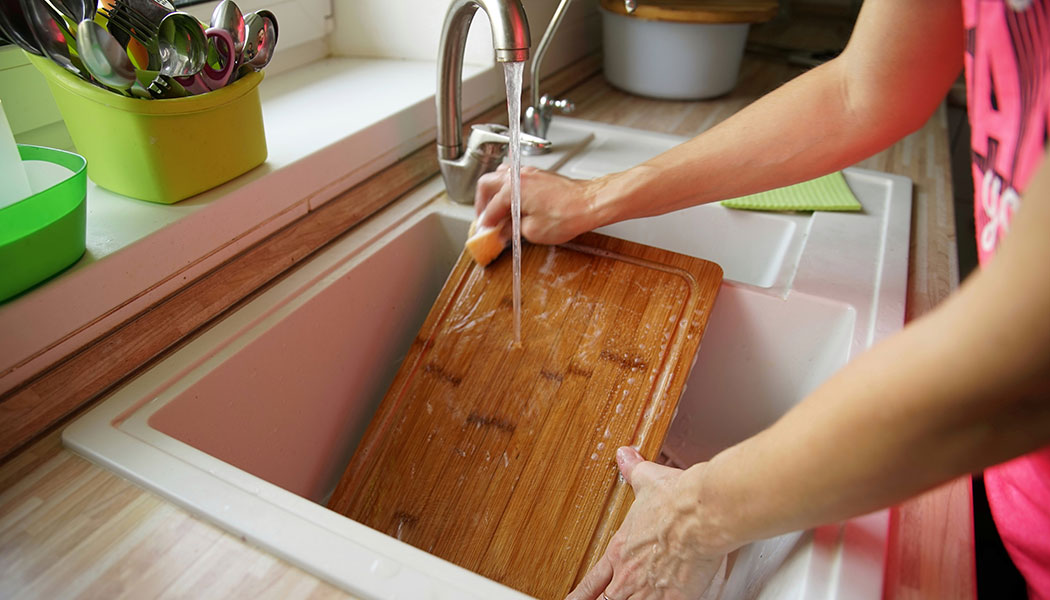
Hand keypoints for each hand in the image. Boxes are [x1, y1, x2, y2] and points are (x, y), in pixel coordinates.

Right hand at [473, 164, 599, 244]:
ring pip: (501, 176)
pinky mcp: (540, 175)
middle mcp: (518, 177)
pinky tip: (514, 203)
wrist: (591, 203)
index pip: (490, 209)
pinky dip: (510, 190)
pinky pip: (516, 178)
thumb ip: (512, 230)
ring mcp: (529, 173)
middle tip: (484, 219)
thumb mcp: (533, 231)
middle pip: (487, 184)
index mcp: (512, 189)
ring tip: (496, 209)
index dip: (485, 224)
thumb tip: (504, 232)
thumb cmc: (569, 214)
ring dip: (495, 192)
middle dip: (482, 202)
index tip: (485, 233)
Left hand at [566, 447, 728, 599]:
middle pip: (606, 599)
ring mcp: (648, 590)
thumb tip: (625, 456)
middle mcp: (629, 573)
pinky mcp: (673, 598)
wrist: (699, 514)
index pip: (592, 579)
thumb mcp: (647, 480)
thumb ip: (633, 471)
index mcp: (620, 549)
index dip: (581, 592)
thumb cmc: (676, 501)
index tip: (573, 598)